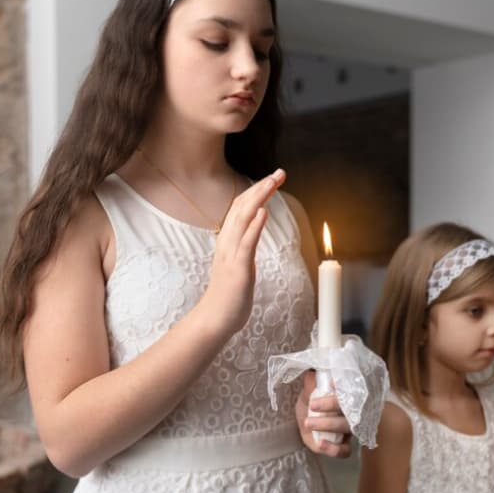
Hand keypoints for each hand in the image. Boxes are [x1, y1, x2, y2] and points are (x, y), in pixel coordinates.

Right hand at [198, 170, 284, 335]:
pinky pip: (245, 244)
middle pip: (242, 207)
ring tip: (271, 182)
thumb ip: (245, 244)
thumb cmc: (229, 294)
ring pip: (242, 219)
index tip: (272, 178)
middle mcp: (227, 243)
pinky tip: (263, 212)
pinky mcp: (237, 269)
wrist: (215, 320)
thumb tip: (255, 227)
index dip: (256, 191)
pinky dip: (254, 226)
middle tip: (278, 172)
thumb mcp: (239, 263)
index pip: (241, 208)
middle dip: (261, 187)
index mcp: (229, 241)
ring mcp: (231, 255)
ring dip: (258, 198)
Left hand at [295, 370, 351, 457]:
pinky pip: (345, 451)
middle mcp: (351, 412)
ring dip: (327, 425)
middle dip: (330, 406)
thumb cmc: (312, 403)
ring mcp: (349, 430)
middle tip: (312, 405)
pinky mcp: (343, 446)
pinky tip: (320, 444)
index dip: (342, 386)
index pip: (349, 390)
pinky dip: (333, 449)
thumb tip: (311, 374)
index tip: (329, 383)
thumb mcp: (309, 393)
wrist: (306, 422)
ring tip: (308, 423)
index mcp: (346, 397)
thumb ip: (311, 384)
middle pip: (348, 408)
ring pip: (346, 428)